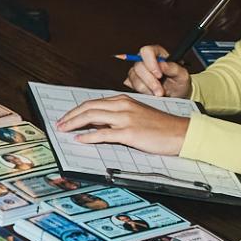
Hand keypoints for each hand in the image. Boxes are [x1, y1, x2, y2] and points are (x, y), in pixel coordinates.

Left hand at [54, 94, 189, 155]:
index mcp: (124, 100)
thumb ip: (118, 117)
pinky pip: (104, 134)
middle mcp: (123, 106)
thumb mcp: (137, 115)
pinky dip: (89, 137)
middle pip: (88, 107)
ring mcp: (126, 119)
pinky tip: (80, 140)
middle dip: (70, 116)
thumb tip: (98, 125)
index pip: (93, 102)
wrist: (181, 132)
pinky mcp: (130, 133)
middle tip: (59, 124)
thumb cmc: (161, 127)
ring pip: (92, 117)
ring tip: (64, 130)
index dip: (77, 110)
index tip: (66, 117)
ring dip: (74, 124)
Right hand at [123, 45, 191, 98]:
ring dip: (147, 88)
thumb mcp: (182, 76)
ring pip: (134, 77)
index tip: (159, 75)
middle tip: (160, 91)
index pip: (147, 51)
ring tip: (158, 93)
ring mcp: (137, 71)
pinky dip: (142, 92)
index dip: (151, 63)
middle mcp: (145, 60)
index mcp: (157, 53)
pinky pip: (132, 86)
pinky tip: (152, 93)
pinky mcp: (132, 81)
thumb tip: (162, 64)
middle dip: (150, 81)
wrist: (176, 96)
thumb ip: (174, 68)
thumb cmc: (179, 82)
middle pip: (138, 66)